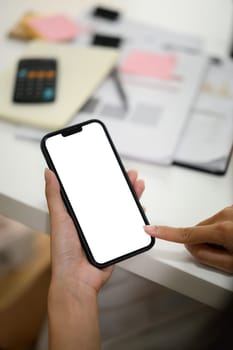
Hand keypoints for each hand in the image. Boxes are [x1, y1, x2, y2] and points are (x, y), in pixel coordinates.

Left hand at [45, 168, 144, 349]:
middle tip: (129, 175)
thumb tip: (49, 174)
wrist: (77, 279)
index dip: (102, 179)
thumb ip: (55, 196)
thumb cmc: (64, 252)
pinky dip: (135, 217)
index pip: (92, 191)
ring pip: (121, 209)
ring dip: (131, 197)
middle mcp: (93, 221)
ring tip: (137, 185)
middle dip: (121, 185)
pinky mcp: (115, 240)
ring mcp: (105, 230)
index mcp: (79, 214)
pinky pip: (128, 226)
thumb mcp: (59, 218)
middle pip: (110, 198)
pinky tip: (140, 208)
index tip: (109, 168)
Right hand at [144, 206, 232, 273]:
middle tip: (222, 254)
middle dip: (204, 242)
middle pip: (199, 231)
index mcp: (222, 230)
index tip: (150, 229)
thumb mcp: (232, 265)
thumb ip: (206, 257)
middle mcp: (226, 216)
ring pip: (210, 225)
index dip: (165, 233)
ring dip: (217, 236)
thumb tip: (191, 248)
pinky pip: (221, 221)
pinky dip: (226, 230)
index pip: (186, 234)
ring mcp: (231, 210)